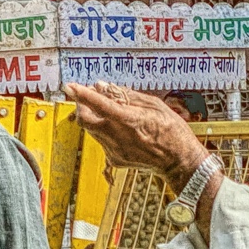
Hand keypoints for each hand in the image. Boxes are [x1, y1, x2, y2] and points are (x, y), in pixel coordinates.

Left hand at [64, 83, 207, 189]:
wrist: (179, 162)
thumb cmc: (171, 130)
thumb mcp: (154, 105)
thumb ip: (126, 95)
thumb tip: (101, 86)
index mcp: (130, 121)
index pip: (100, 105)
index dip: (83, 95)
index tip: (69, 86)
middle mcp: (118, 137)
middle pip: (85, 120)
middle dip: (82, 106)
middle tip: (88, 96)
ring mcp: (114, 150)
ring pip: (92, 130)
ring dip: (94, 117)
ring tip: (110, 110)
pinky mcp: (114, 159)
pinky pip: (102, 141)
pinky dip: (105, 130)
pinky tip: (120, 129)